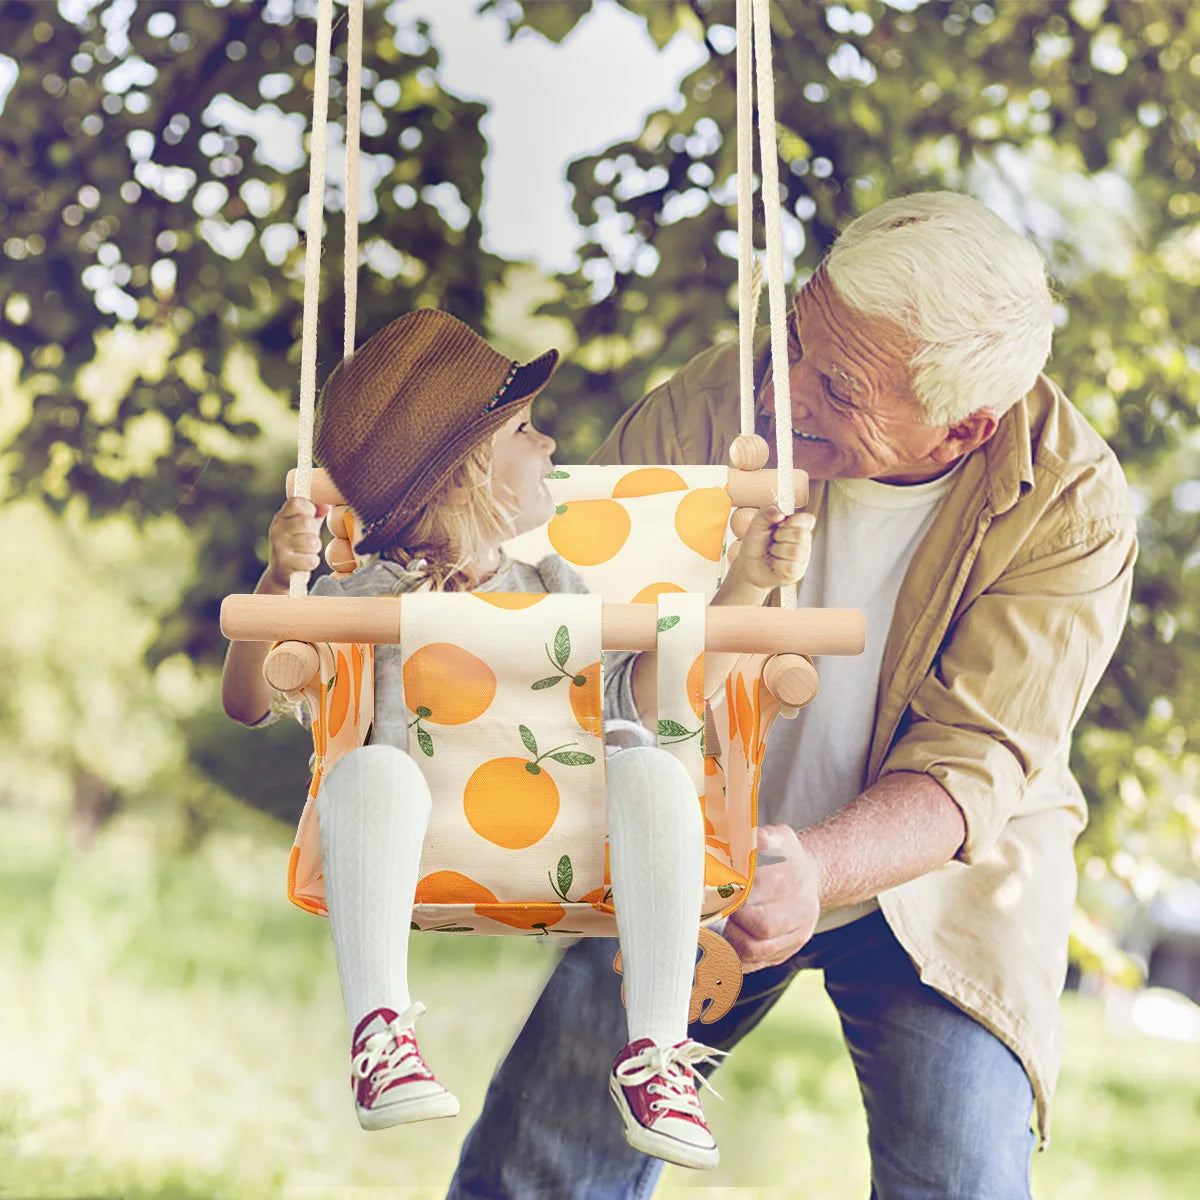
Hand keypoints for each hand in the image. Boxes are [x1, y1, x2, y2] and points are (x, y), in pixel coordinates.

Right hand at [265, 497, 329, 591]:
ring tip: (306, 551)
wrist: (282, 573)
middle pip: (307, 522)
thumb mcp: (305, 526)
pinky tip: (304, 563)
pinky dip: (312, 562)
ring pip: (312, 542)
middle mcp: (276, 530)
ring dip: (314, 548)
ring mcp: (279, 547)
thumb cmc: (298, 544)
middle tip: (308, 538)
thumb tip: (328, 506)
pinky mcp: (285, 564)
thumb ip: (316, 512)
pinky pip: (311, 560)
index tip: (310, 517)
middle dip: (314, 532)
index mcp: (281, 517)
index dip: (309, 508)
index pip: (296, 502)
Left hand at [723, 824, 820, 970]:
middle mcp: (802, 912)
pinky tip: (715, 942)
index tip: (714, 883)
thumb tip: (750, 838)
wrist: (810, 880)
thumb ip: (766, 836)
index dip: (735, 887)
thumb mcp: (781, 837)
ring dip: (728, 938)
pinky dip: (730, 956)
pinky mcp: (783, 954)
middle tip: (711, 906)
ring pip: (756, 950)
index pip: (763, 887)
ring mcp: (794, 937)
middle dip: (732, 917)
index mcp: (798, 879)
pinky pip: (753, 964)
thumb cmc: (786, 857)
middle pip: (764, 925)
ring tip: (710, 924)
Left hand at [729, 506, 813, 591]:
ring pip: (796, 551)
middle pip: (800, 535)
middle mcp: (804, 542)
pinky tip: (774, 564)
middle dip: (780, 536)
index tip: (780, 524)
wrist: (748, 564)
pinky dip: (777, 564)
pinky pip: (791, 567)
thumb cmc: (756, 543)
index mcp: (798, 527)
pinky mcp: (797, 572)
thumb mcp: (757, 524)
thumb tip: (780, 514)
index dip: (794, 521)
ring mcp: (802, 558)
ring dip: (777, 550)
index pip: (808, 520)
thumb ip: (766, 512)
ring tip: (772, 552)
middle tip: (772, 540)